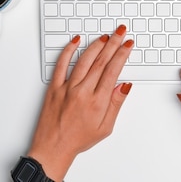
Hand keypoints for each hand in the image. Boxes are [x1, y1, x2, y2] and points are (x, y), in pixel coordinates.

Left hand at [27, 25, 133, 180]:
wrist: (53, 148)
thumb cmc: (78, 140)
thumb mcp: (105, 127)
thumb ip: (115, 104)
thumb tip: (124, 86)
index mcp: (97, 102)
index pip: (113, 71)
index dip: (122, 54)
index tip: (128, 45)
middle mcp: (82, 92)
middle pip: (101, 61)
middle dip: (113, 44)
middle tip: (120, 32)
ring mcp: (67, 88)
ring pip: (84, 60)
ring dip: (96, 45)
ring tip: (105, 37)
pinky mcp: (54, 88)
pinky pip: (61, 65)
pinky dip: (68, 51)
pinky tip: (76, 41)